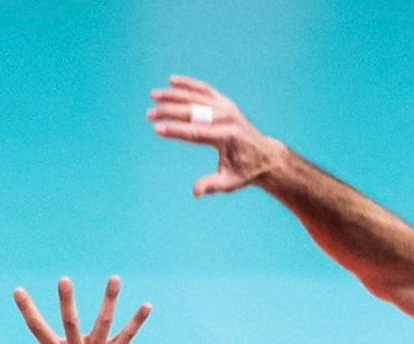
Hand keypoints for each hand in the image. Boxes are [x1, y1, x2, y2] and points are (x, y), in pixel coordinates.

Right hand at [0, 277, 149, 343]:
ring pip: (103, 322)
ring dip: (109, 301)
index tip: (18, 291)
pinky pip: (127, 335)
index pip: (36, 328)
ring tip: (114, 279)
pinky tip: (147, 306)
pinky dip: (137, 321)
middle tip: (63, 279)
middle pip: (70, 321)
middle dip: (67, 301)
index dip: (27, 309)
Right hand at [147, 74, 285, 197]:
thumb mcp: (230, 183)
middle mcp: (227, 118)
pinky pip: (204, 90)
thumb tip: (195, 192)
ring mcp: (227, 108)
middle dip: (169, 112)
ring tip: (153, 95)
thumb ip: (211, 185)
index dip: (175, 131)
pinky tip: (172, 81)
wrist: (264, 155)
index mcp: (227, 137)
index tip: (157, 129)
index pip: (196, 132)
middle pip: (193, 112)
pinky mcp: (225, 103)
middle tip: (149, 115)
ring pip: (196, 97)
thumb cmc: (244, 172)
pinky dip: (188, 85)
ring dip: (174, 95)